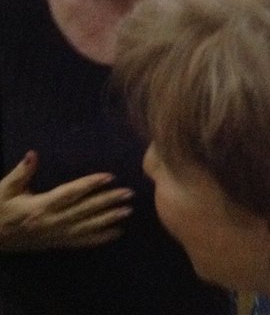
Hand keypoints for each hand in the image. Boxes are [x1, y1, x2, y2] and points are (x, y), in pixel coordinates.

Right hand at [0, 151, 133, 250]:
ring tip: (128, 211)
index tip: (109, 176)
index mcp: (41, 206)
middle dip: (108, 201)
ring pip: (87, 227)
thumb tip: (33, 154)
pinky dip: (99, 239)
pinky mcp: (56, 244)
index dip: (90, 184)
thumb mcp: (5, 189)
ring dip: (108, 219)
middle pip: (85, 210)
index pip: (71, 193)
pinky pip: (81, 242)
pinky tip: (116, 233)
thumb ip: (21, 172)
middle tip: (129, 193)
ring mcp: (56, 235)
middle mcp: (52, 222)